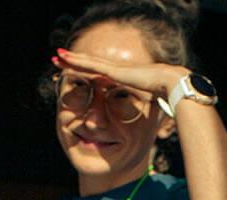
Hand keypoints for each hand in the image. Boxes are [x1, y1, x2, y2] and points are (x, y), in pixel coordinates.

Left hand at [53, 46, 184, 100]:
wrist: (171, 84)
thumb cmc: (164, 94)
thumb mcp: (147, 102)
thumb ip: (141, 105)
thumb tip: (144, 117)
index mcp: (122, 78)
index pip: (99, 74)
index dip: (86, 71)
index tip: (75, 71)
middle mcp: (115, 70)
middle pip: (89, 64)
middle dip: (73, 61)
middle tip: (58, 58)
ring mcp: (113, 69)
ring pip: (86, 62)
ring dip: (70, 59)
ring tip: (56, 56)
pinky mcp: (113, 71)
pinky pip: (90, 66)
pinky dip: (77, 62)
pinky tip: (65, 59)